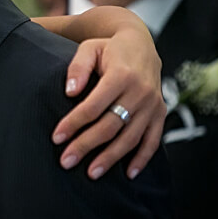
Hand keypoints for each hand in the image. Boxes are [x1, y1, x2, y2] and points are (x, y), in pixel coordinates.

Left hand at [52, 27, 165, 179]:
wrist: (141, 44)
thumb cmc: (109, 49)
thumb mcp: (89, 48)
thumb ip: (78, 68)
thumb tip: (70, 91)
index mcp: (121, 75)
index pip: (93, 106)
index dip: (74, 123)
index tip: (57, 138)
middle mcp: (140, 92)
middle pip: (110, 125)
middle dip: (86, 145)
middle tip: (66, 161)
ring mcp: (153, 105)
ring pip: (131, 138)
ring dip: (111, 158)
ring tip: (91, 173)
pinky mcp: (160, 113)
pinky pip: (153, 140)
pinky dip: (142, 158)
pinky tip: (129, 174)